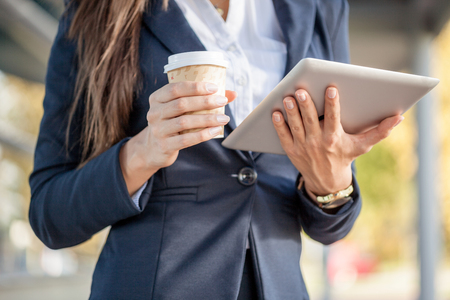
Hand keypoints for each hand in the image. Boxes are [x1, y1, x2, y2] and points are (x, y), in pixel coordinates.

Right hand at [120, 81, 236, 193]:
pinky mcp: (164, 145)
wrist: (153, 148)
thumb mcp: (179, 109)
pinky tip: (216, 130)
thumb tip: (232, 93)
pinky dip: (203, 134)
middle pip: (181, 104)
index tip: (214, 88)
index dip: (195, 87)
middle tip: (222, 101)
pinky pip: (186, 139)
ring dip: (207, 119)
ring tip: (224, 118)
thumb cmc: (173, 123)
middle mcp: (154, 113)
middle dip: (205, 102)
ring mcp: (158, 130)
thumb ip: (202, 99)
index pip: (175, 88)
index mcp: (157, 98)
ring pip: (184, 122)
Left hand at [272, 87, 402, 196]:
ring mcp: (303, 147)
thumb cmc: (345, 157)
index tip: (331, 89)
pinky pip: (283, 136)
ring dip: (290, 112)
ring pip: (295, 126)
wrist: (326, 181)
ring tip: (287, 98)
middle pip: (310, 121)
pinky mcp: (291, 150)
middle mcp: (318, 143)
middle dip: (306, 106)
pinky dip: (278, 125)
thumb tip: (399, 118)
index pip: (334, 118)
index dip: (332, 104)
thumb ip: (379, 131)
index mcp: (335, 139)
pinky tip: (274, 113)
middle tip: (302, 90)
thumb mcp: (362, 146)